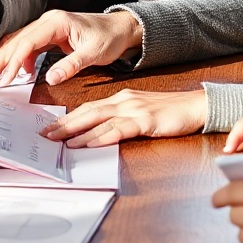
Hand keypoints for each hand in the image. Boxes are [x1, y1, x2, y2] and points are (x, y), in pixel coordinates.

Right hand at [0, 8, 143, 87]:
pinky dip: (19, 60)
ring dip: (4, 61)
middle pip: (17, 42)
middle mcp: (47, 22)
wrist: (121, 28)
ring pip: (19, 44)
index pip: (27, 42)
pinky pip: (28, 46)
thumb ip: (71, 64)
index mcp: (56, 22)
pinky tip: (16, 73)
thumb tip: (50, 79)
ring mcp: (47, 27)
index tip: (4, 79)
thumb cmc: (109, 37)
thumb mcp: (94, 53)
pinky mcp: (49, 35)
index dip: (13, 62)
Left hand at [44, 86, 207, 147]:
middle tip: (45, 134)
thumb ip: (121, 120)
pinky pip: (119, 129)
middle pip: (87, 112)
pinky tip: (88, 143)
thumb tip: (99, 133)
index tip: (51, 126)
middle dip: (64, 124)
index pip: (88, 107)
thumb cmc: (170, 111)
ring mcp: (134, 109)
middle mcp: (123, 101)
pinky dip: (101, 137)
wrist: (197, 106)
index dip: (68, 117)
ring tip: (59, 141)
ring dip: (76, 131)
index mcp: (121, 98)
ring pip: (98, 120)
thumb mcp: (141, 113)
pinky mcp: (146, 120)